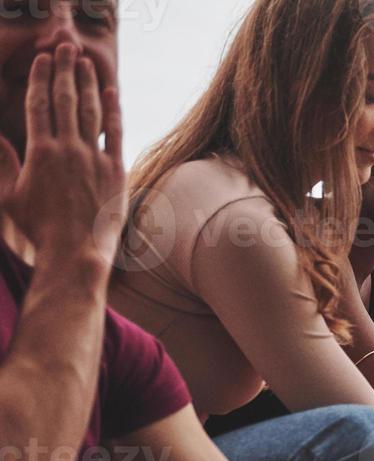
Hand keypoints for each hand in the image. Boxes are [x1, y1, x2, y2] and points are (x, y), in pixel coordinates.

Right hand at [0, 46, 124, 264]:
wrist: (76, 253)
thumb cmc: (39, 230)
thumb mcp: (10, 196)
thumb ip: (3, 164)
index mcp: (39, 152)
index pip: (38, 105)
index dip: (40, 79)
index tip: (41, 60)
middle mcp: (67, 149)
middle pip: (65, 100)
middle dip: (63, 71)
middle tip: (64, 47)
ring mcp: (94, 159)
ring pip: (90, 111)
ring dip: (87, 83)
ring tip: (84, 61)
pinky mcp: (116, 171)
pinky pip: (115, 134)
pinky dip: (113, 110)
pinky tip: (111, 92)